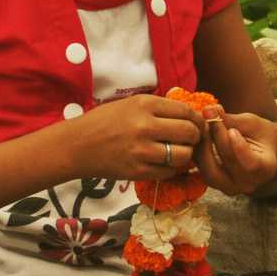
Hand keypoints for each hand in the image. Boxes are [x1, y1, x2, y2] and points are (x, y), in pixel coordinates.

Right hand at [73, 94, 201, 179]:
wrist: (77, 145)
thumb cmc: (104, 121)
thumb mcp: (132, 104)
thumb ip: (160, 108)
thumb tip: (191, 116)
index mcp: (145, 105)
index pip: (186, 112)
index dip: (198, 120)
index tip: (199, 125)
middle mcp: (145, 126)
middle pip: (189, 133)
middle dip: (195, 137)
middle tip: (190, 140)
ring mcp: (142, 151)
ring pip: (183, 155)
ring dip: (184, 155)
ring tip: (176, 152)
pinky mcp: (137, 171)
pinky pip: (168, 171)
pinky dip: (169, 168)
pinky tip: (161, 163)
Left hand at [194, 106, 276, 195]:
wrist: (259, 151)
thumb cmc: (260, 134)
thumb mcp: (253, 124)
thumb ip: (233, 120)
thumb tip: (211, 109)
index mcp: (266, 169)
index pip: (252, 163)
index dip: (240, 148)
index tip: (232, 131)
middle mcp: (248, 184)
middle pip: (227, 163)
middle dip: (216, 137)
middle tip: (209, 114)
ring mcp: (229, 187)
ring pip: (209, 170)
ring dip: (202, 145)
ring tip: (202, 123)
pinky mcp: (214, 183)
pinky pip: (201, 169)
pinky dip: (197, 151)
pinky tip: (197, 133)